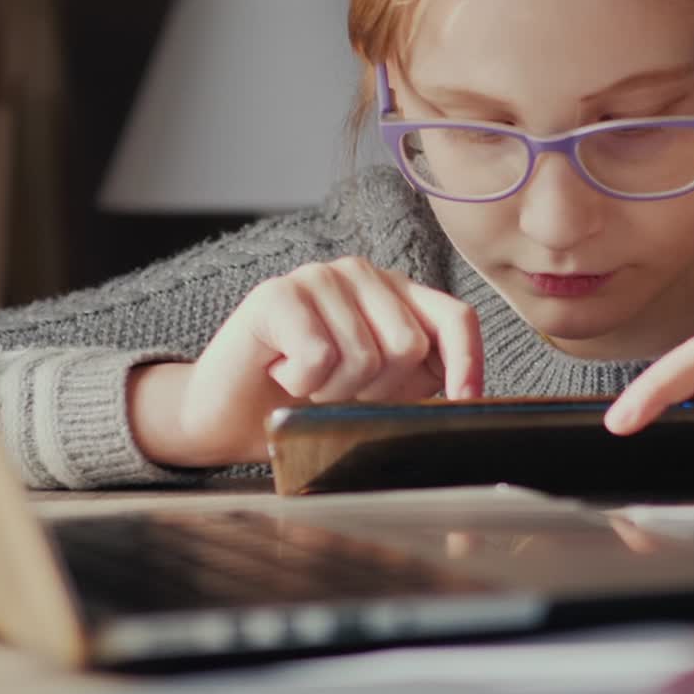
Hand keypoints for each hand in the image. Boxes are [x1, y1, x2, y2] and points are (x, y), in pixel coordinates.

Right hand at [133, 258, 482, 466]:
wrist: (225, 418)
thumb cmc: (305, 404)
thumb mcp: (379, 394)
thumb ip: (420, 380)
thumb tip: (467, 396)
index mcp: (397, 295)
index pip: (455, 317)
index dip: (468, 361)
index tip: (465, 401)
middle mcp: (363, 275)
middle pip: (409, 344)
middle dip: (377, 390)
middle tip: (338, 391)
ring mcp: (320, 277)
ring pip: (363, 356)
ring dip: (333, 392)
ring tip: (306, 383)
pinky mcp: (278, 293)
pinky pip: (320, 356)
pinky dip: (301, 384)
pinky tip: (282, 373)